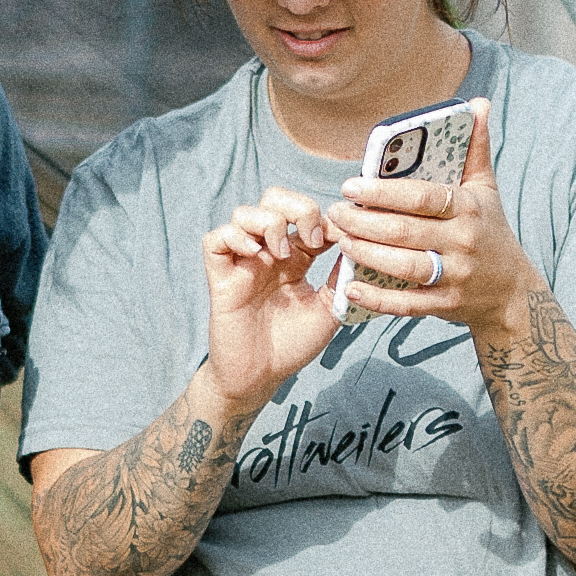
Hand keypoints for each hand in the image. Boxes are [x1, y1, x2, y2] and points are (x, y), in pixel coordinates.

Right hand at [201, 186, 341, 409]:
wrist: (260, 376)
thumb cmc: (292, 345)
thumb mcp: (329, 309)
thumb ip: (342, 279)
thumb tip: (360, 247)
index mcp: (297, 256)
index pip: (310, 216)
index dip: (329, 217)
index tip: (346, 235)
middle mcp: (268, 252)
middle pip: (275, 198)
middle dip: (298, 208)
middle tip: (314, 240)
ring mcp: (242, 261)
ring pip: (244, 212)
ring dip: (269, 222)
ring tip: (283, 254)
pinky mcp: (220, 276)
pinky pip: (215, 239)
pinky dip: (234, 237)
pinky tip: (255, 255)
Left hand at [335, 100, 531, 337]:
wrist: (511, 291)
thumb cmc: (490, 230)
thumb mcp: (486, 189)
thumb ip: (476, 147)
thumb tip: (479, 102)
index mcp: (469, 207)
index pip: (422, 196)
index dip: (383, 192)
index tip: (350, 186)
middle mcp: (463, 241)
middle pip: (405, 231)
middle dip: (363, 222)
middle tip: (335, 213)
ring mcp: (455, 276)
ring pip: (403, 266)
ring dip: (366, 254)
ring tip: (341, 241)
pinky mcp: (446, 305)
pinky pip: (407, 303)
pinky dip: (377, 298)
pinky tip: (351, 287)